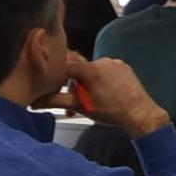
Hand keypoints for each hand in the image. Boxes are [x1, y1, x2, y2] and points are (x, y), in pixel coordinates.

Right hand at [32, 58, 170, 137]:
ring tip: (92, 102)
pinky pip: (107, 72)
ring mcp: (115, 63)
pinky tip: (105, 96)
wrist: (139, 113)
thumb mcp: (80, 106)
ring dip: (88, 85)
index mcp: (90, 69)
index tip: (55, 87)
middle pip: (80, 71)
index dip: (58, 78)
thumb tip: (35, 103)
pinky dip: (102, 82)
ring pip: (93, 72)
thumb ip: (56, 101)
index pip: (66, 67)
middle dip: (75, 88)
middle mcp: (103, 62)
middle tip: (75, 105)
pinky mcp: (124, 68)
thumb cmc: (112, 111)